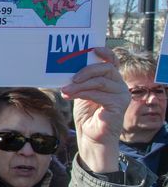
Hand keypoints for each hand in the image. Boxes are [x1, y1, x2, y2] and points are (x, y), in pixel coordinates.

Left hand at [61, 47, 127, 172]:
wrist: (91, 137)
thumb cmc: (87, 115)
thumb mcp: (81, 93)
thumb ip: (80, 81)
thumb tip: (67, 68)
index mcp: (111, 80)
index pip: (112, 61)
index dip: (104, 52)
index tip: (92, 48)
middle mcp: (119, 86)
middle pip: (106, 68)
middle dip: (86, 71)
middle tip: (71, 78)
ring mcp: (121, 95)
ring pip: (100, 81)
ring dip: (80, 85)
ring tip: (66, 91)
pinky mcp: (118, 105)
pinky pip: (99, 94)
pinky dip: (83, 93)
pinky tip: (71, 97)